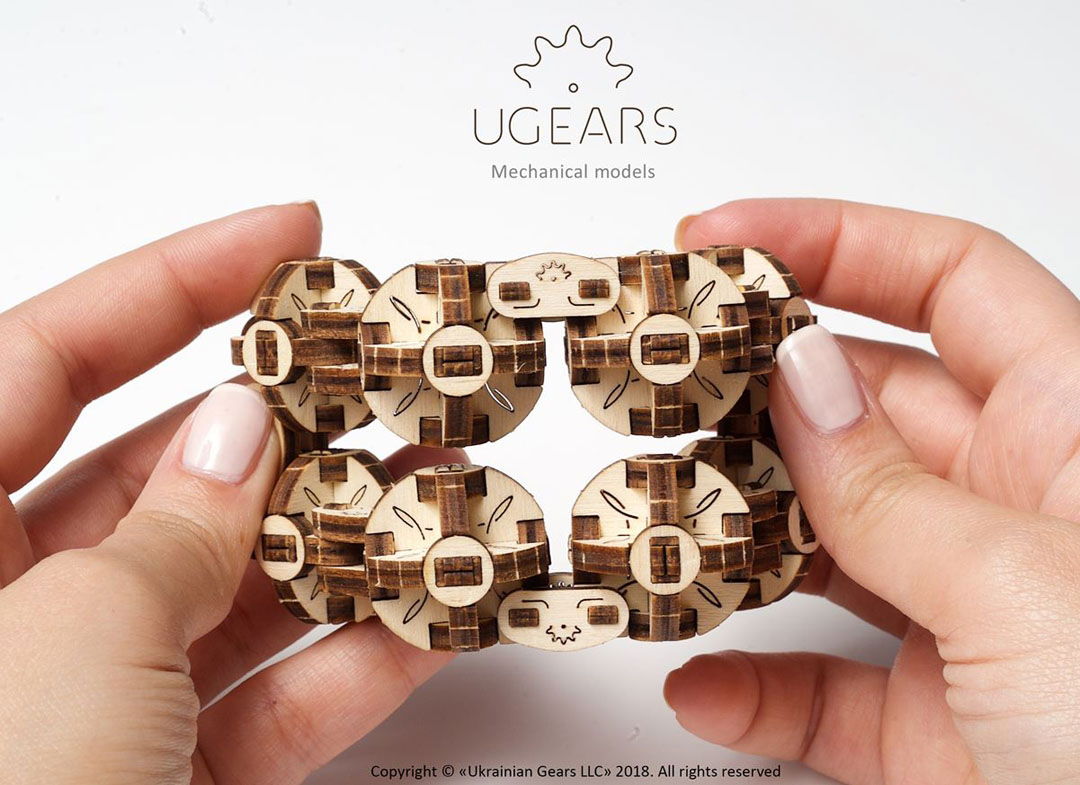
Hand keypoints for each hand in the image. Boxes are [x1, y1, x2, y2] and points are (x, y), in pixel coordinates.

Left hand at [0, 204, 459, 783]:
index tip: (290, 233)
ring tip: (445, 491)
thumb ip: (169, 527)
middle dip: (294, 426)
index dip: (174, 276)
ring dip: (343, 546)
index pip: (45, 350)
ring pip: (226, 589)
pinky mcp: (146, 780)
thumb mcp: (71, 641)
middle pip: (162, 470)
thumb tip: (244, 425)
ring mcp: (74, 697)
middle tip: (395, 380)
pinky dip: (340, 670)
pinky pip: (252, 704)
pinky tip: (424, 626)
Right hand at [663, 199, 1079, 784]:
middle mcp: (1014, 512)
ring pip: (819, 542)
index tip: (726, 237)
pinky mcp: (927, 720)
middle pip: (858, 408)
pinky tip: (703, 682)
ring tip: (659, 525)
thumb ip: (892, 491)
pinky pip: (816, 687)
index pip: (950, 281)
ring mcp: (963, 616)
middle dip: (752, 391)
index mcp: (1075, 437)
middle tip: (660, 383)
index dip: (836, 239)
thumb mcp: (1026, 591)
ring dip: (731, 539)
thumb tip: (798, 380)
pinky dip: (749, 687)